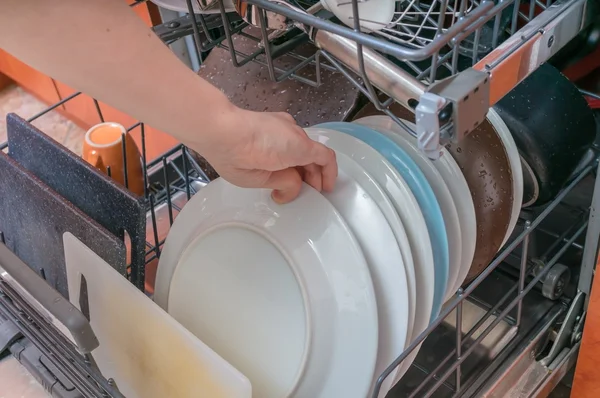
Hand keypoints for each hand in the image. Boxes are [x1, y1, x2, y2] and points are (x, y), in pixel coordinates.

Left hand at [192, 104, 337, 202]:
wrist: (218, 129)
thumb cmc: (240, 155)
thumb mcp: (266, 178)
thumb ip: (286, 182)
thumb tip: (292, 187)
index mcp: (299, 147)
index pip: (327, 158)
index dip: (329, 176)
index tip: (325, 190)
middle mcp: (295, 132)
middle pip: (314, 153)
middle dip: (313, 174)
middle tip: (305, 192)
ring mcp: (283, 123)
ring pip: (300, 146)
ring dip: (300, 164)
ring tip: (288, 182)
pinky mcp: (271, 120)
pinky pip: (288, 137)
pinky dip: (290, 152)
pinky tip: (277, 164)